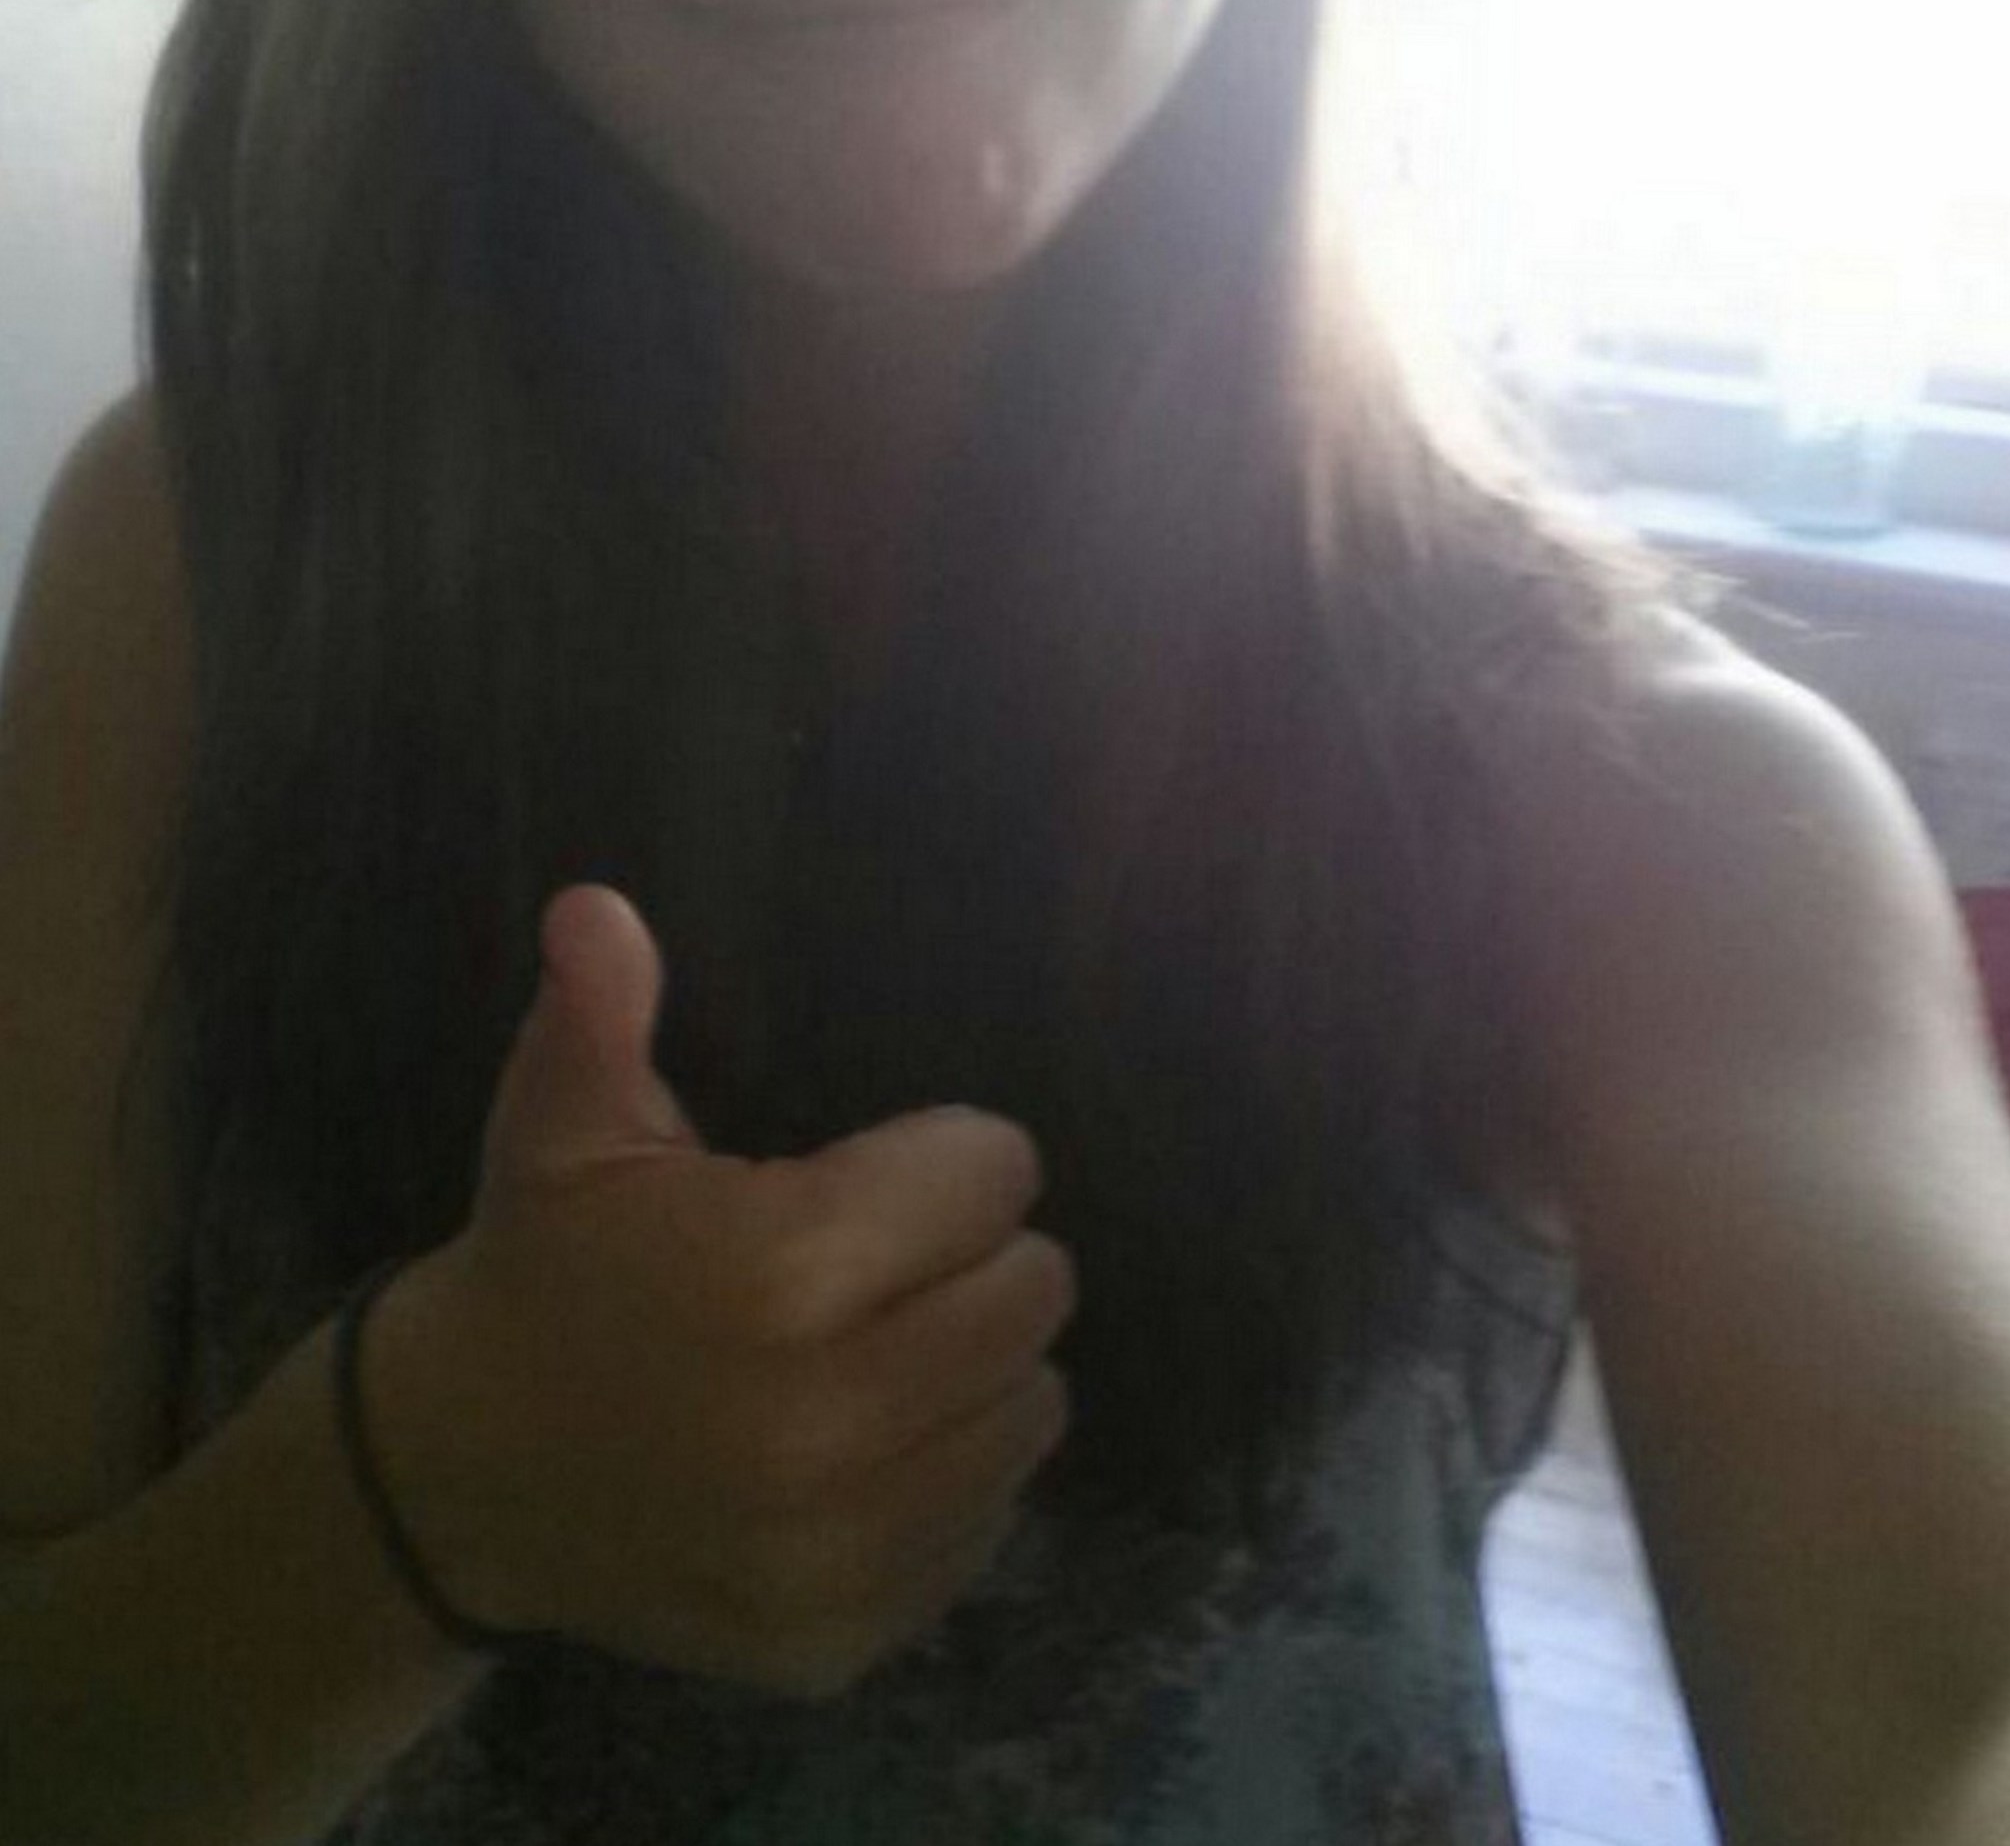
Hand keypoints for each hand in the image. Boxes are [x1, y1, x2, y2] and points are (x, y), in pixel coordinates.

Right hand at [362, 884, 1074, 1695]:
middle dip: (980, 1257)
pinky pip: (980, 1529)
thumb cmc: (542, 1269)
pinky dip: (951, 1481)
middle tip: (903, 1257)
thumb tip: (596, 903)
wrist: (453, 1478)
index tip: (894, 1171)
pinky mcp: (842, 1631)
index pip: (994, 1176)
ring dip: (983, 1370)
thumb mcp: (560, 1125)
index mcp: (784, 1269)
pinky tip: (872, 1443)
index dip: (950, 1157)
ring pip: (1028, 1416)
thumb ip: (600, 1007)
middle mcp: (831, 1418)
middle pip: (1032, 1296)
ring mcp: (841, 1543)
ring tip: (894, 1343)